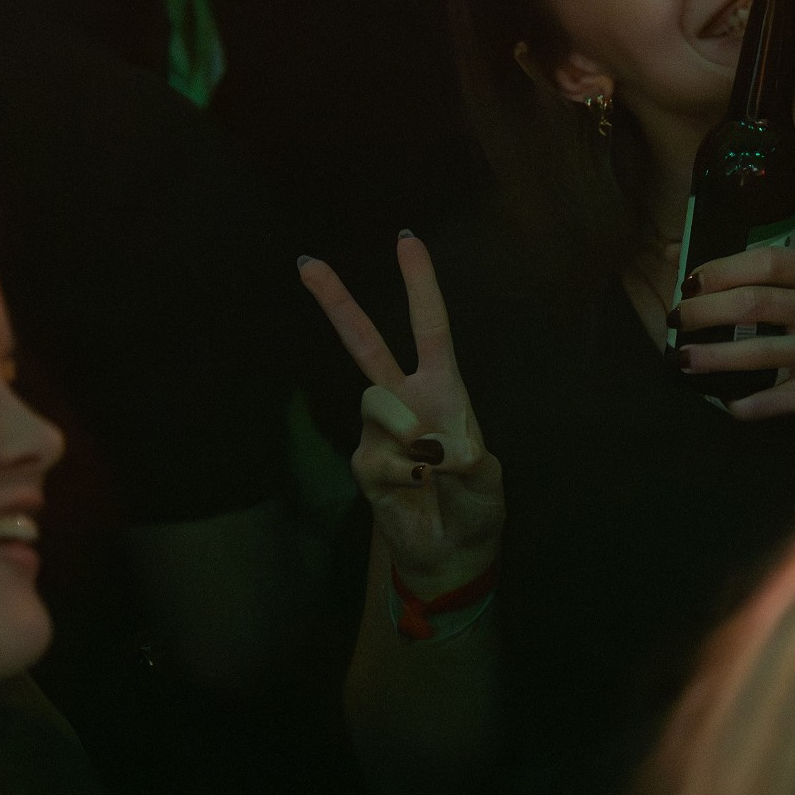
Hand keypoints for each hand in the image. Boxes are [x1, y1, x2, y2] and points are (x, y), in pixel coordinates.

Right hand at [300, 236, 503, 598]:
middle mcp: (405, 400)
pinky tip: (417, 488)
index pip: (430, 328)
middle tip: (307, 262)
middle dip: (337, 302)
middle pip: (365, 343)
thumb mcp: (488, 480)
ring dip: (404, 426)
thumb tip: (430, 445)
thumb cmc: (475, 506)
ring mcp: (378, 430)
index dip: (420, 285)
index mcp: (443, 389)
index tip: (407, 240)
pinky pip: (375, 454)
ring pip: (373, 400)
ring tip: (430, 463)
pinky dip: (402, 472)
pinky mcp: (363, 463)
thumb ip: (467, 459)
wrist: (452, 553)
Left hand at [675, 246, 794, 467]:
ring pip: (757, 351)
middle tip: (675, 320)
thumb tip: (674, 254)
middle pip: (754, 303)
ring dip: (711, 357)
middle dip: (704, 312)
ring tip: (682, 359)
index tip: (688, 283)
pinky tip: (724, 400)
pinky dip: (743, 402)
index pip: (766, 261)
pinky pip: (772, 398)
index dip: (721, 269)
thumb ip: (750, 276)